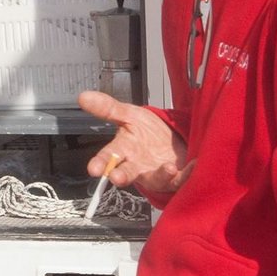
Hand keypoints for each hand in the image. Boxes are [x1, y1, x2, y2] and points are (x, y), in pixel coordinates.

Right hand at [77, 90, 193, 195]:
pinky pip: (181, 178)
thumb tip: (82, 96)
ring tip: (168, 167)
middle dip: (121, 176)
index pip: (108, 157)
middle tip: (116, 178)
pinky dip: (188, 172)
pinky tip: (194, 164)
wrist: (171, 141)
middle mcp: (136, 165)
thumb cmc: (147, 131)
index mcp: (123, 149)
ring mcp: (155, 173)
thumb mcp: (128, 114)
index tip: (93, 169)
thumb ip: (107, 107)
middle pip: (126, 172)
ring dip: (160, 175)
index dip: (100, 163)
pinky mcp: (175, 179)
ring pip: (155, 178)